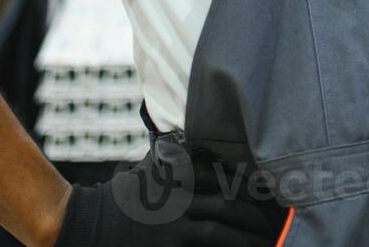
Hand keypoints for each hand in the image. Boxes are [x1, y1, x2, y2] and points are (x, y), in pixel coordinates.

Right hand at [52, 147, 284, 246]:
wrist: (86, 224)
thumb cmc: (123, 195)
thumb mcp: (151, 168)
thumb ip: (177, 154)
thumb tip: (197, 133)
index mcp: (179, 174)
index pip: (224, 176)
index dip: (252, 184)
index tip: (276, 190)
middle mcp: (179, 197)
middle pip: (228, 205)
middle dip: (257, 215)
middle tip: (282, 221)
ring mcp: (173, 224)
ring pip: (220, 231)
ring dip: (248, 238)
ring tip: (273, 244)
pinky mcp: (168, 245)